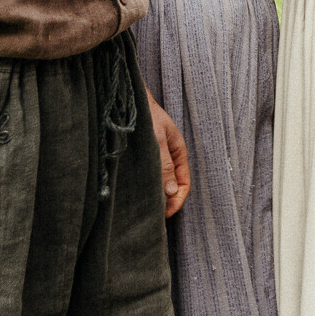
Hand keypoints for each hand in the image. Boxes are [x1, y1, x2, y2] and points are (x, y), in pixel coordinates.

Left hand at [149, 94, 190, 216]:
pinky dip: (146, 186)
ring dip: (155, 195)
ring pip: (160, 182)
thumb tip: (171, 191)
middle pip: (173, 186)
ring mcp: (157, 157)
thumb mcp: (158, 140)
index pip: (184, 183)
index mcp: (179, 152)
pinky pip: (149, 176)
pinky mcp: (144, 158)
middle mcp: (169, 157)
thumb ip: (164, 164)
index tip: (166, 213)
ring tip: (144, 207)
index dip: (177, 200)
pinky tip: (137, 193)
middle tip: (153, 214)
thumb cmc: (147, 116)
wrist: (130, 100)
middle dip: (166, 202)